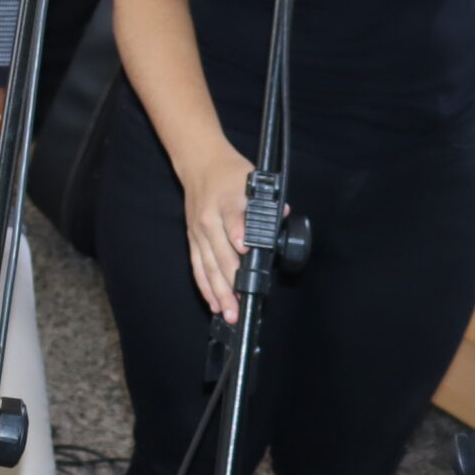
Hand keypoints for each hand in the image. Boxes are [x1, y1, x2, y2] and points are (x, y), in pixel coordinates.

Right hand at [175, 141, 253, 323]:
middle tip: (239, 304)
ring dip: (218, 292)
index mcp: (227, 201)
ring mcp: (199, 231)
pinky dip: (204, 286)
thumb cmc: (230, 173)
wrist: (200, 162)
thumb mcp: (251, 179)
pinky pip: (197, 266)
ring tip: (227, 312)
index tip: (245, 248)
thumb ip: (266, 201)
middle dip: (230, 281)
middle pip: (219, 253)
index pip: (233, 219)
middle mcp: (210, 219)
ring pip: (207, 266)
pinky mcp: (192, 239)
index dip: (239, 234)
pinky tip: (212, 302)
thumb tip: (282, 212)